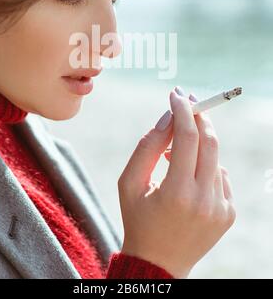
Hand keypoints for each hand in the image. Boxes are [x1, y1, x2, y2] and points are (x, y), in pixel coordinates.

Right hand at [117, 86, 235, 278]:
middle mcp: (204, 201)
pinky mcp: (228, 214)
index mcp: (177, 193)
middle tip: (187, 103)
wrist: (158, 263)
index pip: (187, 138)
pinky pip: (220, 176)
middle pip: (210, 143)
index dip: (183, 111)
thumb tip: (167, 118)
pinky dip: (205, 168)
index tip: (176, 94)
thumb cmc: (137, 219)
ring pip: (214, 158)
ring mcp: (220, 209)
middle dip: (199, 117)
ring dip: (197, 146)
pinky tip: (188, 180)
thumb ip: (147, 146)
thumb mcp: (129, 182)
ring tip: (174, 157)